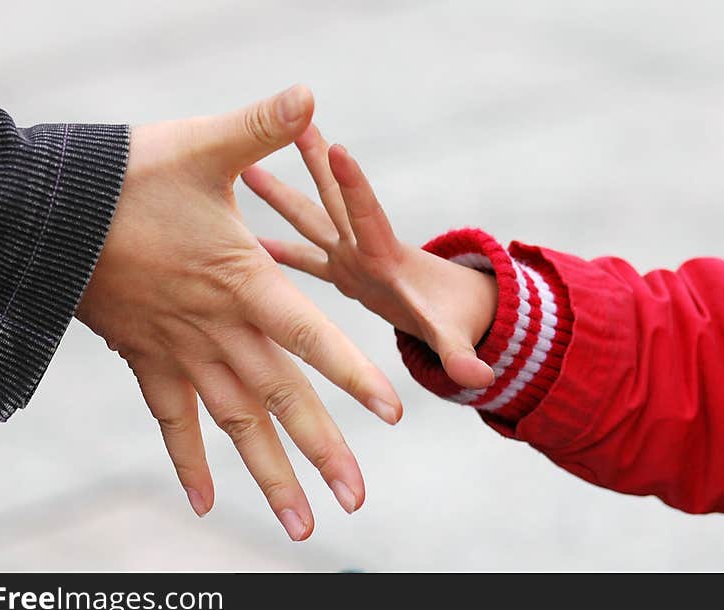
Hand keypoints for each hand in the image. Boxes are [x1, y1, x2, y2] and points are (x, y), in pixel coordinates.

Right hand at [76, 87, 401, 540]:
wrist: (49, 214)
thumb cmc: (127, 178)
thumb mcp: (201, 146)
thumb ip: (260, 126)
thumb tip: (309, 91)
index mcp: (243, 283)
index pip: (311, 337)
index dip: (353, 373)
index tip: (393, 414)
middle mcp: (219, 331)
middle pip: (281, 400)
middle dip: (322, 451)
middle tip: (356, 500)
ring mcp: (182, 353)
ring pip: (235, 424)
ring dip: (267, 475)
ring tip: (301, 524)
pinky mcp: (147, 360)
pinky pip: (170, 421)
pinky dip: (189, 459)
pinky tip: (203, 502)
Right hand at [242, 125, 498, 389]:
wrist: (448, 309)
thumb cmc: (451, 318)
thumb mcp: (451, 336)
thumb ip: (462, 354)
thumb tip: (482, 378)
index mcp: (383, 256)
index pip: (367, 215)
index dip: (354, 186)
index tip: (338, 148)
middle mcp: (360, 248)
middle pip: (333, 198)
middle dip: (315, 160)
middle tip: (293, 117)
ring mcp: (346, 256)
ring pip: (310, 216)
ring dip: (281, 193)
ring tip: (247, 164)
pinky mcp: (338, 268)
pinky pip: (300, 254)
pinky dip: (272, 248)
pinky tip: (241, 238)